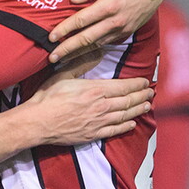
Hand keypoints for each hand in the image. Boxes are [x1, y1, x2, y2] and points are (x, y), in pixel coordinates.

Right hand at [24, 76, 152, 145]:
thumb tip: (95, 54)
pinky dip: (126, 127)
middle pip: (128, 101)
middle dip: (141, 96)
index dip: (136, 84)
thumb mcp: (63, 76)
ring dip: (138, 110)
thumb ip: (81, 65)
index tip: (144, 82)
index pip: (123, 87)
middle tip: (150, 93)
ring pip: (125, 115)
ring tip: (146, 105)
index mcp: (94, 90)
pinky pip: (115, 131)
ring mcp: (98, 122)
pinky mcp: (93, 134)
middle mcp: (101, 107)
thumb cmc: (47, 98)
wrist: (38, 122)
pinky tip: (132, 124)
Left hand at [47, 0, 168, 62]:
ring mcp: (122, 29)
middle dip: (67, 49)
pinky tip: (83, 51)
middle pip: (86, 38)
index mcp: (108, 6)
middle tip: (52, 57)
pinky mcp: (127, 32)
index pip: (80, 21)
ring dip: (79, 52)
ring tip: (64, 58)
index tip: (50, 37)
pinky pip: (107, 43)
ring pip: (96, 44)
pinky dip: (94, 49)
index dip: (64, 30)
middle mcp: (115, 21)